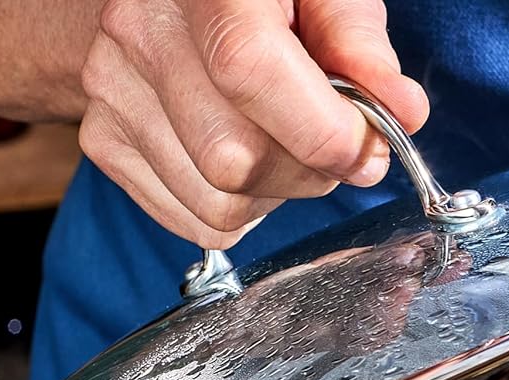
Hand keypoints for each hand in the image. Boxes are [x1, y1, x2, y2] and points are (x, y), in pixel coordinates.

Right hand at [79, 0, 427, 249]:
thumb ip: (360, 44)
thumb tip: (403, 112)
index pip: (249, 73)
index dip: (322, 133)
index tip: (366, 146)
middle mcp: (142, 28)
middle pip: (234, 158)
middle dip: (305, 172)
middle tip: (325, 144)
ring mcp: (112, 87)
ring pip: (216, 202)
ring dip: (272, 196)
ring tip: (278, 145)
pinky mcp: (105, 139)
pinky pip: (192, 221)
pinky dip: (236, 211)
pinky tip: (243, 161)